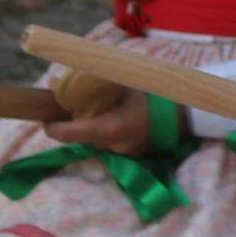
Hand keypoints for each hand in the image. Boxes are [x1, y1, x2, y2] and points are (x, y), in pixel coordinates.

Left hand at [40, 90, 154, 155]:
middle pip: (82, 138)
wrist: (188, 113)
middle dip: (77, 124)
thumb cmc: (153, 95)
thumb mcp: (120, 84)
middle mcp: (113, 145)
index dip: (51, 127)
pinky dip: (112, 134)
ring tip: (106, 112)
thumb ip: (88, 83)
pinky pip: (114, 145)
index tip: (47, 117)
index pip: (65, 134)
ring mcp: (125, 153)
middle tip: (78, 108)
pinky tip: (123, 121)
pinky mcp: (136, 155)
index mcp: (107, 128)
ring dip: (96, 128)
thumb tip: (55, 81)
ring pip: (99, 141)